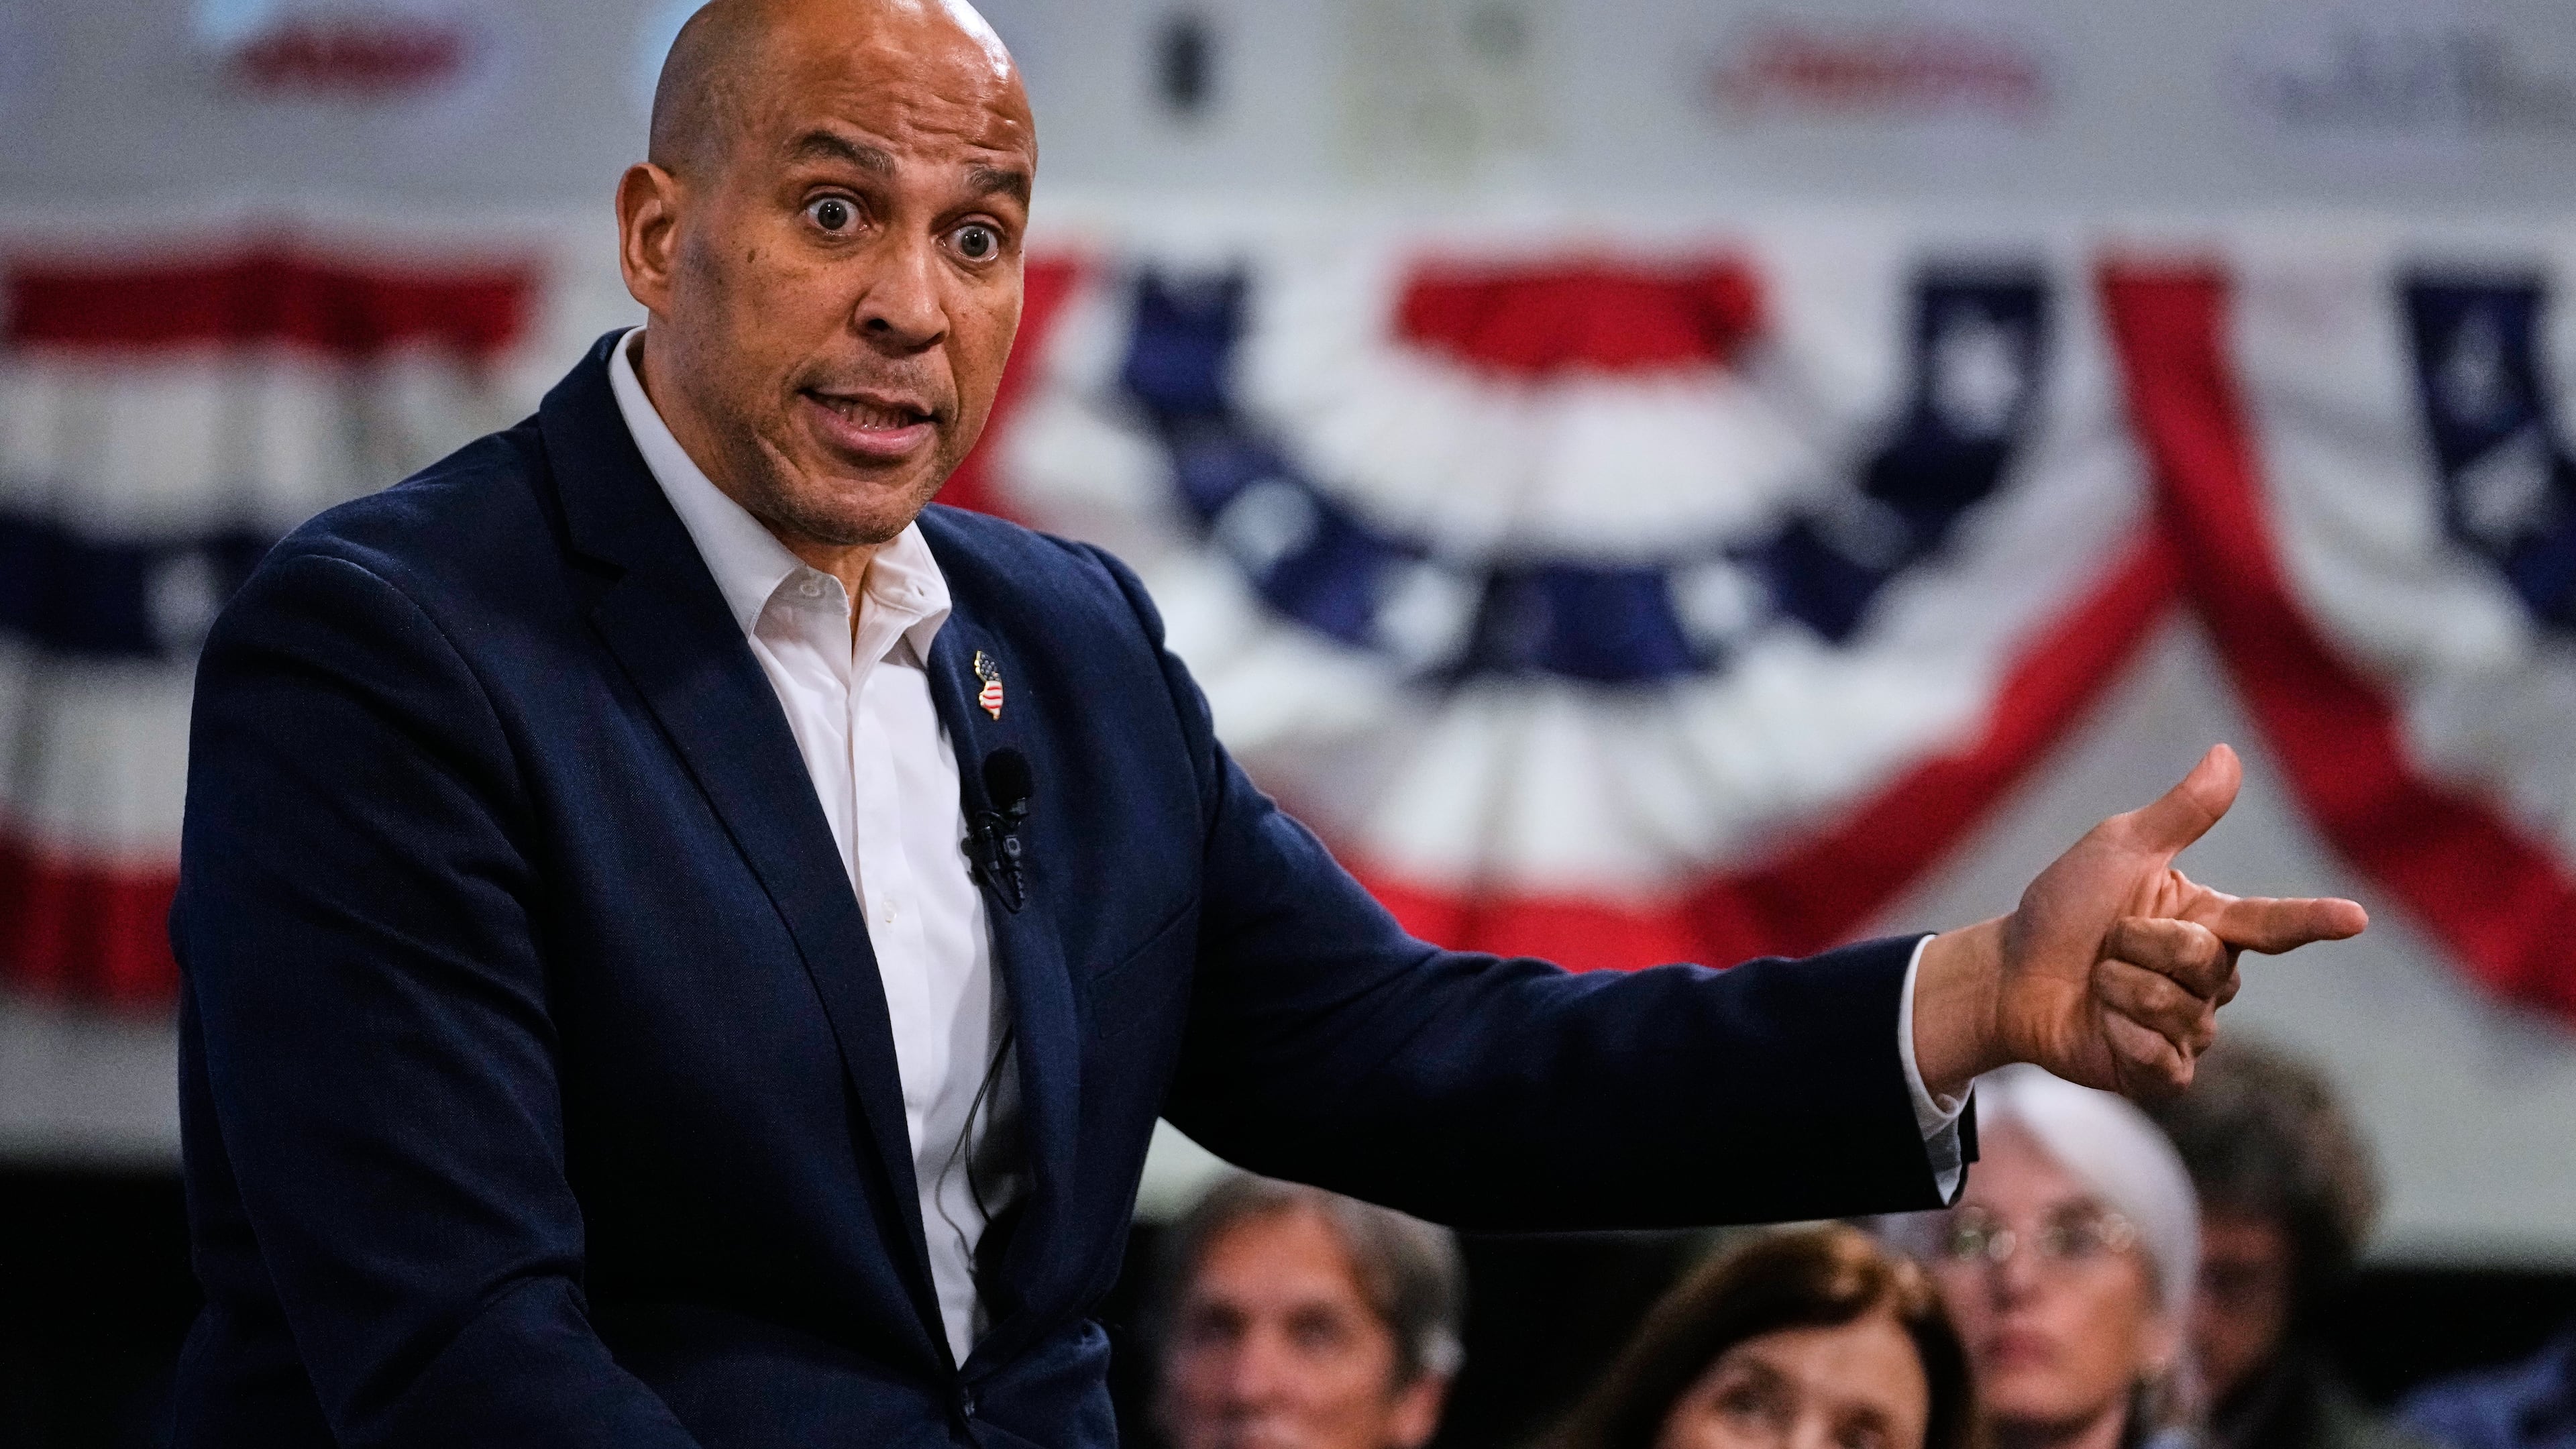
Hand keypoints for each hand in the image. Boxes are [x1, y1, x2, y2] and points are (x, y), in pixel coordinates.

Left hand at [1913, 745, 2367, 1100]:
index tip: (2354, 918)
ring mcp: (2189, 1029)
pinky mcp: (2162, 1072)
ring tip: (2098, 982)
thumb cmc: (2063, 908)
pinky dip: (2126, 1038)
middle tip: (2107, 943)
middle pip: (2207, 962)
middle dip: (2143, 945)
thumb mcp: (2118, 850)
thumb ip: (2180, 812)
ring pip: (2183, 1012)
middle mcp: (2209, 977)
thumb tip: (2229, 753)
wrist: (2008, 975)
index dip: (2313, 920)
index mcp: (2209, 922)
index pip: (2273, 923)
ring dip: (2123, 989)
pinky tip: (2105, 1027)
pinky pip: (2167, 1062)